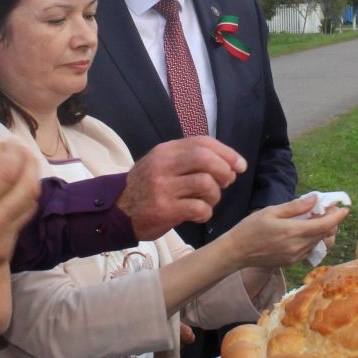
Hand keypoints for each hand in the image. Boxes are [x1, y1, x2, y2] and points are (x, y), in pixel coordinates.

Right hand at [0, 142, 39, 320]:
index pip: (7, 171)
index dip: (14, 151)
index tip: (7, 144)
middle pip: (29, 186)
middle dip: (30, 162)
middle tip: (21, 152)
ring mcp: (0, 244)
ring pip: (31, 205)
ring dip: (29, 182)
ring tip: (20, 169)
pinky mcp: (4, 255)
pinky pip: (20, 222)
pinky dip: (19, 203)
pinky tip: (8, 195)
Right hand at [120, 137, 244, 239]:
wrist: (118, 211)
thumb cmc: (146, 187)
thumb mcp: (162, 164)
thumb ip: (188, 160)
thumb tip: (228, 165)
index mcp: (165, 151)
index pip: (202, 142)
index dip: (227, 153)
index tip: (240, 165)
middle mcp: (163, 165)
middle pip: (206, 159)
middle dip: (224, 171)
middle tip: (226, 182)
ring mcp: (163, 188)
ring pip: (206, 184)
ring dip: (216, 195)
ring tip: (209, 201)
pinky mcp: (164, 209)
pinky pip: (199, 208)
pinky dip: (206, 212)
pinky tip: (199, 214)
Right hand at [227, 194, 347, 268]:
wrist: (236, 252)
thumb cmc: (250, 228)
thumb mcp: (271, 211)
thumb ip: (295, 207)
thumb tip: (315, 200)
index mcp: (294, 232)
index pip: (324, 225)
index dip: (337, 217)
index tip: (344, 208)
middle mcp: (298, 247)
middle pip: (324, 234)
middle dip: (331, 221)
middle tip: (328, 209)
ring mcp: (296, 257)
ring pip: (318, 243)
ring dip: (322, 231)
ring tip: (316, 218)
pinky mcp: (292, 262)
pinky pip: (309, 249)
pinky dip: (313, 239)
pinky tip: (305, 230)